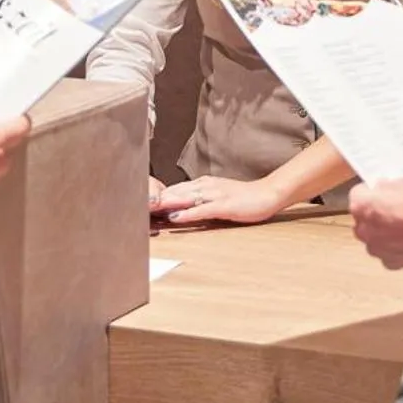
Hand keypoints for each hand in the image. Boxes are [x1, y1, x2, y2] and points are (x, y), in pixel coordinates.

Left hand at [150, 176, 287, 225]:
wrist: (268, 194)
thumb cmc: (244, 197)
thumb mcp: (218, 196)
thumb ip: (200, 200)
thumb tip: (180, 209)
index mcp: (203, 184)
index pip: (175, 189)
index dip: (157, 196)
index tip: (140, 202)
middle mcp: (205, 186)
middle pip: (175, 191)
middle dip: (155, 199)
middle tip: (135, 206)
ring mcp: (214, 195)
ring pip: (184, 199)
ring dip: (165, 205)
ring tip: (147, 211)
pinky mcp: (223, 205)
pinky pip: (201, 210)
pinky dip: (186, 214)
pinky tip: (174, 218)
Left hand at [350, 180, 402, 269]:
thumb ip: (385, 188)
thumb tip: (381, 190)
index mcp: (361, 206)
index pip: (358, 195)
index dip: (371, 192)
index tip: (382, 192)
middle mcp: (363, 230)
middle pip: (363, 219)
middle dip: (374, 214)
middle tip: (394, 209)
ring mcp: (376, 249)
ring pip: (374, 237)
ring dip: (383, 232)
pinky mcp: (391, 263)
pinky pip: (388, 252)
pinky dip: (395, 247)